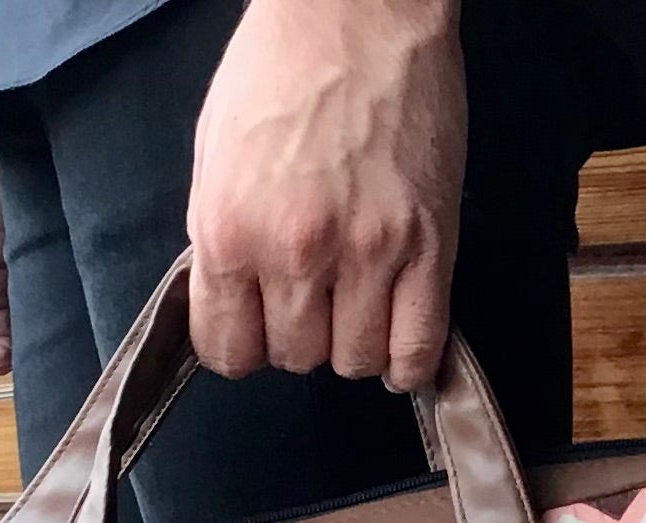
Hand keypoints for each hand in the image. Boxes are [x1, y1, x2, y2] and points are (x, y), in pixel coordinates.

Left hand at [187, 0, 465, 390]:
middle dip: (301, 338)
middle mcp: (296, 252)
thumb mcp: (215, 156)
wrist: (357, 7)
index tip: (259, 329)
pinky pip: (417, 347)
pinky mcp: (430, 246)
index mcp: (229, 230)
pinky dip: (409, 364)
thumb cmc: (280, 68)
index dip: (243, 346)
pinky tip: (400, 349)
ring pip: (356, 362)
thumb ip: (221, 239)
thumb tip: (235, 305)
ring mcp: (368, 252)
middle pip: (296, 360)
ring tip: (358, 308)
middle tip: (313, 297)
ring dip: (354, 346)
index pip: (229, 351)